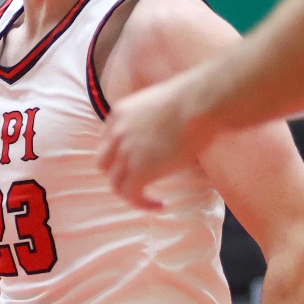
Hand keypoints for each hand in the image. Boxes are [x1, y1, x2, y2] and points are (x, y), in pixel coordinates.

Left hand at [98, 75, 216, 210]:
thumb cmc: (193, 99)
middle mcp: (117, 132)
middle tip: (138, 182)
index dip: (119, 156)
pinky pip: (131, 195)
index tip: (136, 164)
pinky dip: (142, 203)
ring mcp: (126, 152)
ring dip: (131, 193)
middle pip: (104, 163)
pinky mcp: (140, 170)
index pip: (108, 141)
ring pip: (116, 183)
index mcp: (120, 113)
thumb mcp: (161, 104)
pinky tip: (159, 204)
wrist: (198, 103)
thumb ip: (154, 119)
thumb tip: (170, 132)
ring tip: (151, 199)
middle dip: (119, 175)